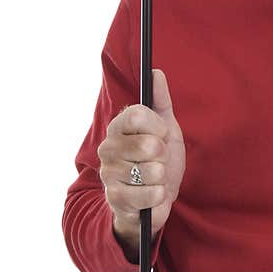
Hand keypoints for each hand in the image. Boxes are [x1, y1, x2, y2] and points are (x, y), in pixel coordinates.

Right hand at [96, 69, 185, 260]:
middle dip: (164, 155)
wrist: (153, 198)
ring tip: (153, 178)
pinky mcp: (115, 198)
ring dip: (162, 177)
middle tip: (158, 160)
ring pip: (153, 171)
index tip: (163, 134)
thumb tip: (155, 73)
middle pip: (149, 145)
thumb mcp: (165, 127)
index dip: (158, 126)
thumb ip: (160, 100)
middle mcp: (107, 148)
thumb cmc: (157, 159)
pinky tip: (152, 194)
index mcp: (118, 127)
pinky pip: (152, 194)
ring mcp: (108, 174)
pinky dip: (159, 195)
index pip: (136, 114)